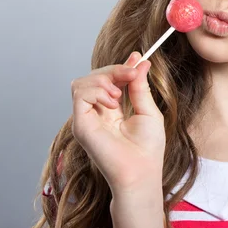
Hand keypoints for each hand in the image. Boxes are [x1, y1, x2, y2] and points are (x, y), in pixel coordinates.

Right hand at [70, 52, 164, 193]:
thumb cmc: (147, 147)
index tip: (137, 57)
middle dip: (114, 69)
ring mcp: (86, 118)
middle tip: (131, 73)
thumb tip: (140, 62)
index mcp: (112, 109)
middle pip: (94, 77)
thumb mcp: (147, 109)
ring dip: (103, 79)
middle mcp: (96, 112)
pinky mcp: (80, 124)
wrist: (141, 169)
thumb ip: (139, 86)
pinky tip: (112, 102)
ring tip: (119, 94)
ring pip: (83, 82)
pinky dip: (96, 90)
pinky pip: (80, 94)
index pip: (109, 80)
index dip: (120, 66)